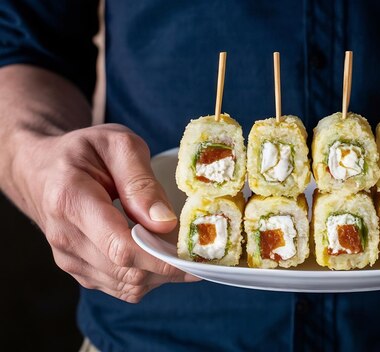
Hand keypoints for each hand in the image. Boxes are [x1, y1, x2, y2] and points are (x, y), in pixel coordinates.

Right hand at [13, 124, 197, 302]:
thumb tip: (166, 223)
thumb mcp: (117, 145)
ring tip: (180, 249)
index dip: (161, 258)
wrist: (42, 169)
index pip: (120, 247)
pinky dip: (148, 278)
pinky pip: (122, 288)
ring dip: (161, 274)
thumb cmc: (84, 152)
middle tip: (199, 251)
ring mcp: (69, 259)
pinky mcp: (79, 271)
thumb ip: (141, 182)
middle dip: (170, 266)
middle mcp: (65, 237)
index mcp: (71, 200)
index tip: (194, 256)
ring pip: (128, 285)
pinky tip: (159, 256)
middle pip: (128, 271)